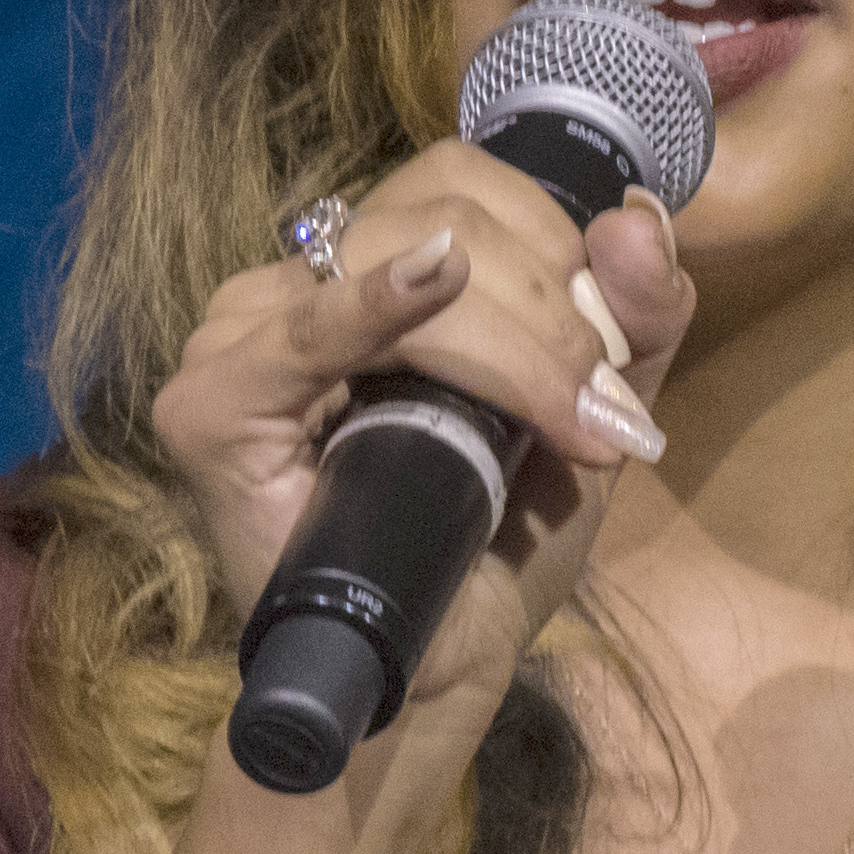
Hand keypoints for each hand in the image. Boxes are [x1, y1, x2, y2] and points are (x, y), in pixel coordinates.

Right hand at [151, 145, 694, 736]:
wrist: (437, 671)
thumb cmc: (500, 543)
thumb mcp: (596, 414)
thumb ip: (636, 316)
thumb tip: (639, 213)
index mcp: (371, 267)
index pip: (461, 182)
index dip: (551, 239)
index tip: (607, 350)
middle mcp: (297, 284)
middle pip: (437, 216)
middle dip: (548, 309)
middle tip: (600, 409)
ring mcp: (243, 337)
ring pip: (394, 263)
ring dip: (509, 341)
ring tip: (568, 422)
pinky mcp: (213, 408)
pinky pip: (303, 333)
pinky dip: (372, 307)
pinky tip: (432, 279)